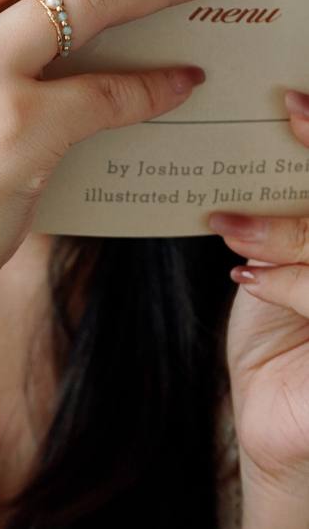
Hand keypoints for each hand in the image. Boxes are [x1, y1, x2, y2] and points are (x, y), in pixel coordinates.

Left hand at [208, 88, 308, 505]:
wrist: (278, 428)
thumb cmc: (284, 340)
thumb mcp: (283, 263)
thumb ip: (285, 210)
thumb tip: (263, 132)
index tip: (292, 100)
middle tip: (280, 128)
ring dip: (288, 231)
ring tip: (236, 233)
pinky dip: (289, 282)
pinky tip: (250, 278)